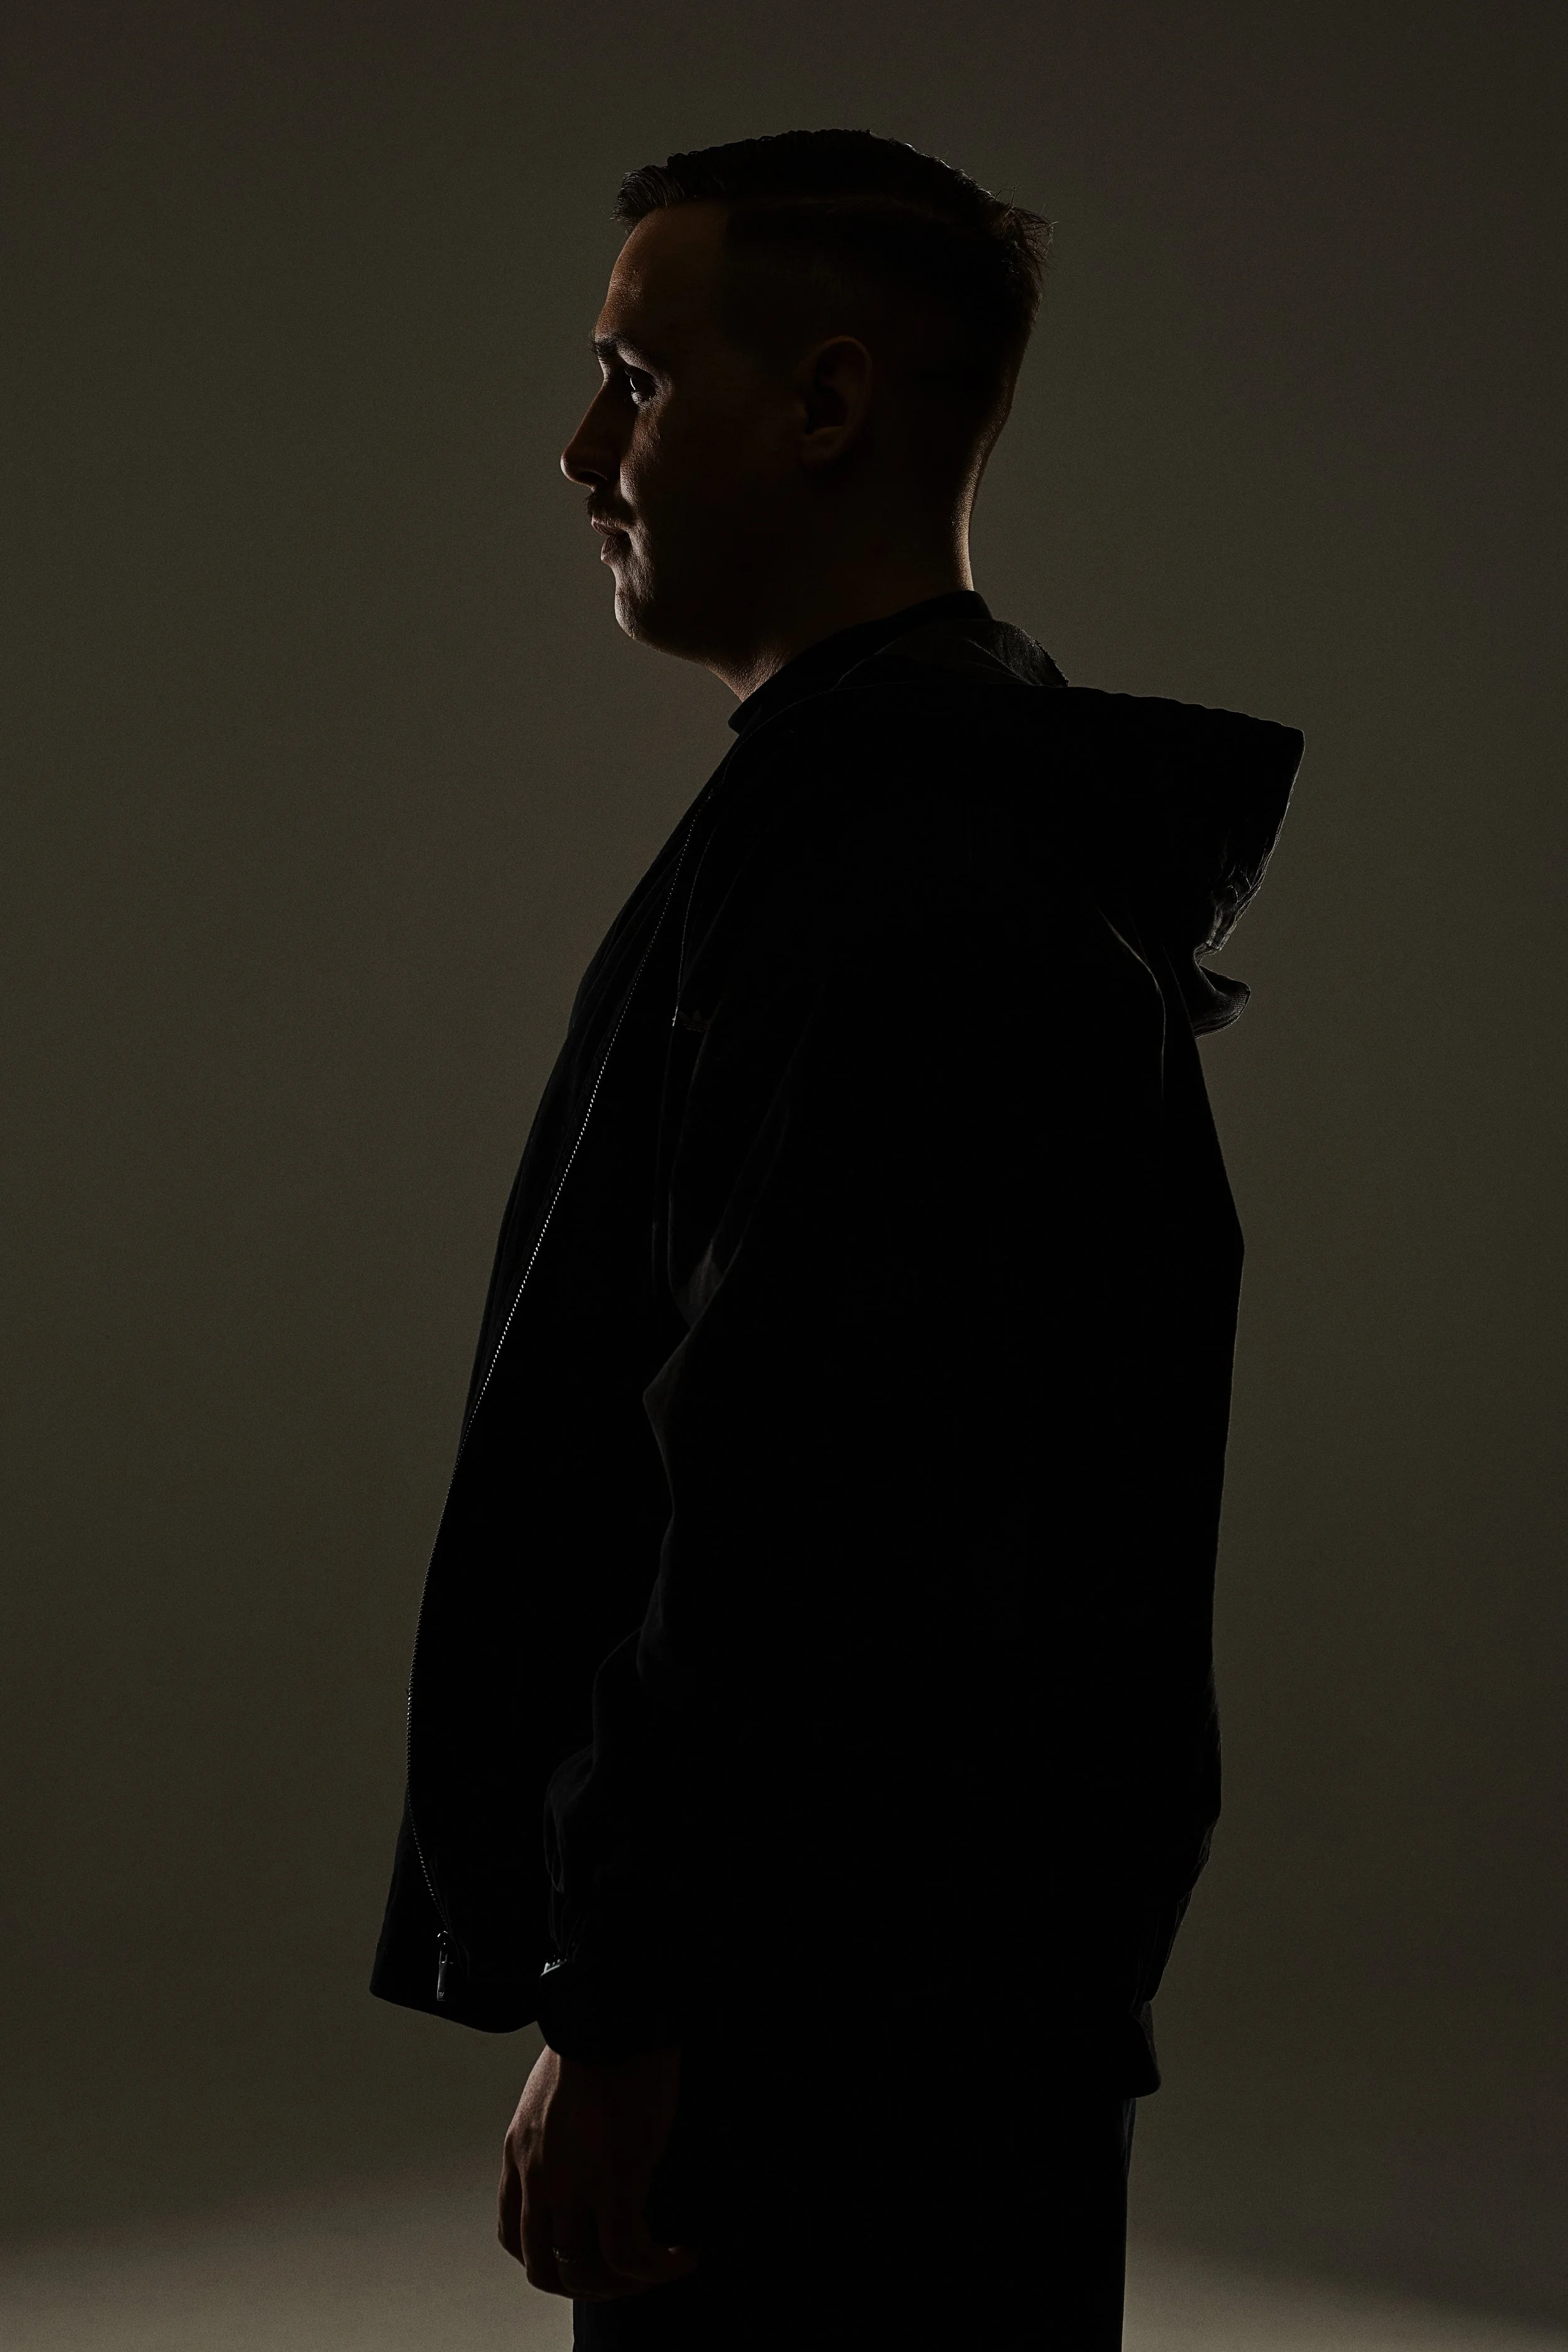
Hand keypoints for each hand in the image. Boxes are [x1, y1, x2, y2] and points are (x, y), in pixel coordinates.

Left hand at [497, 2041, 696, 2300]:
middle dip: (584, 2285)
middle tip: (623, 2279)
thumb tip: (592, 2152)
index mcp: (520, 2151)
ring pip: (584, 2271)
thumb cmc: (597, 2034)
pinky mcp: (613, 2181)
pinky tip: (680, 2257)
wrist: (613, 2009)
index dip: (546, 2259)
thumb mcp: (557, 2090)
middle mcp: (536, 2175)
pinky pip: (628, 2253)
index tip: (582, 2258)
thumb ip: (561, 2131)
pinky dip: (656, 2268)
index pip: (513, 2234)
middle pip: (543, 2266)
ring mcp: (570, 2184)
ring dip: (623, 2284)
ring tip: (658, 2269)